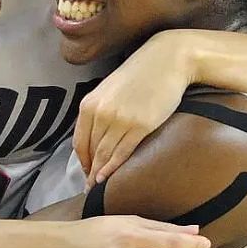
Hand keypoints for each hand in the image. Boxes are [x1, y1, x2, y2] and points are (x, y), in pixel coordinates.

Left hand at [75, 31, 193, 183]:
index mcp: (89, 104)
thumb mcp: (110, 90)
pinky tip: (109, 178)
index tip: (84, 172)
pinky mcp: (140, 125)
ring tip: (98, 187)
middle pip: (90, 150)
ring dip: (100, 173)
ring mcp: (119, 120)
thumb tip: (96, 134)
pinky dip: (113, 167)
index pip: (79, 140)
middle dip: (89, 170)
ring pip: (104, 154)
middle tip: (89, 187)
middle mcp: (100, 113)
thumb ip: (99, 110)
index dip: (81, 160)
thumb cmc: (140, 75)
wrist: (167, 60)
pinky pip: (122, 152)